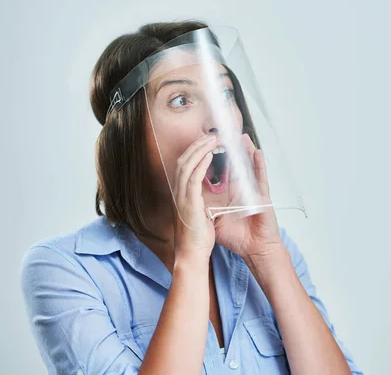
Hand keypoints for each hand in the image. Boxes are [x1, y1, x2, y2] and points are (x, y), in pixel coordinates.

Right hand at [172, 134, 218, 262]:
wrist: (191, 256)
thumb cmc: (196, 239)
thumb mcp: (197, 216)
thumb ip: (198, 203)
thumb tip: (204, 195)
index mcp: (181, 195)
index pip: (184, 167)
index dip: (193, 152)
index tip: (205, 143)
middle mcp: (178, 193)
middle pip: (183, 161)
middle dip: (196, 145)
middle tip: (210, 135)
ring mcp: (181, 198)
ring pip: (186, 165)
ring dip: (199, 150)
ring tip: (212, 139)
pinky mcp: (189, 203)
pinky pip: (193, 178)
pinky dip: (200, 164)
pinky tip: (208, 155)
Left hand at [214, 134, 284, 260]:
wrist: (254, 250)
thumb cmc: (237, 238)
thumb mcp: (216, 221)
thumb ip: (205, 210)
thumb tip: (189, 203)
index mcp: (231, 195)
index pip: (222, 173)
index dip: (216, 161)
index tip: (207, 147)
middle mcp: (243, 190)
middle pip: (235, 166)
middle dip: (229, 151)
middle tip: (221, 136)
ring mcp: (253, 192)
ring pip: (249, 167)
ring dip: (245, 151)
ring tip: (240, 137)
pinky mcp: (262, 197)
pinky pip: (261, 178)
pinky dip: (259, 165)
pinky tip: (257, 152)